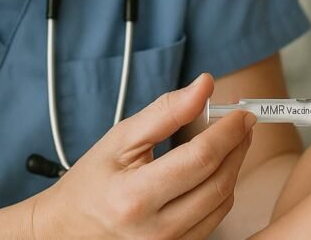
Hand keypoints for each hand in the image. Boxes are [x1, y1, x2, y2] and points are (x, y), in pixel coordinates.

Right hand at [32, 73, 255, 238]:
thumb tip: (204, 86)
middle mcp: (156, 230)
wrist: (68, 229)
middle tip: (241, 123)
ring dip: (233, 168)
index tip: (242, 113)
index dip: (227, 132)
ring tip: (229, 142)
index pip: (200, 160)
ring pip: (222, 203)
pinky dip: (220, 190)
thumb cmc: (92, 181)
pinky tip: (213, 170)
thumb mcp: (120, 138)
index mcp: (135, 197)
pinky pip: (214, 220)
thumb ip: (166, 111)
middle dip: (237, 147)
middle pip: (218, 183)